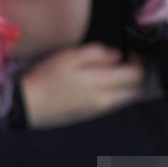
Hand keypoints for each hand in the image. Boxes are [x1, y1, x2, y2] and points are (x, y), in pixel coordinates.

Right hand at [20, 43, 144, 128]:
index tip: (130, 51)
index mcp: (102, 84)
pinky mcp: (93, 115)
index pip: (137, 74)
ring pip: (129, 98)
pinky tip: (106, 83)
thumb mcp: (69, 56)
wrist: (28, 104)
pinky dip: (120, 92)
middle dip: (139, 74)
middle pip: (138, 89)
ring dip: (130, 84)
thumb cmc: (46, 77)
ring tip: (118, 71)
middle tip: (129, 60)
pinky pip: (117, 104)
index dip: (139, 60)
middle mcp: (107, 100)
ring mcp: (101, 110)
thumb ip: (96, 53)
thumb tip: (118, 55)